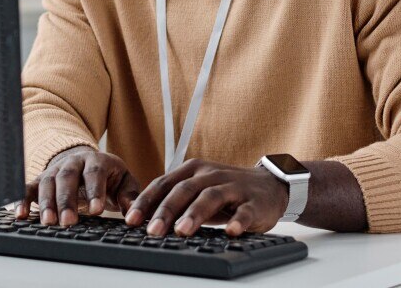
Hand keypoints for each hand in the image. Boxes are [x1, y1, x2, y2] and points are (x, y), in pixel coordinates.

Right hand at [16, 146, 140, 226]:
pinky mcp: (41, 178)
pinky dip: (23, 199)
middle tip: (68, 221)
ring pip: (47, 182)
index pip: (94, 173)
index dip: (95, 190)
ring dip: (46, 202)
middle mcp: (72, 162)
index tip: (96, 210)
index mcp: (96, 160)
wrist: (86, 161)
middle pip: (67, 177)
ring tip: (48, 222)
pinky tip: (20, 214)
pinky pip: (29, 187)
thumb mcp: (124, 182)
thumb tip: (134, 215)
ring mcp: (55, 169)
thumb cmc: (108, 176)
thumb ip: (130, 196)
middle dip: (66, 200)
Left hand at [125, 159, 288, 236]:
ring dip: (195, 214)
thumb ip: (175, 200)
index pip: (164, 183)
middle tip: (152, 230)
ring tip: (182, 230)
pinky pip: (245, 211)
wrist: (269, 184)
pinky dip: (238, 221)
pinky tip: (231, 232)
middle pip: (184, 190)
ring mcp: (232, 186)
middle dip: (166, 210)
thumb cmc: (226, 191)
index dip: (146, 201)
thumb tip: (144, 221)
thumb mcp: (198, 190)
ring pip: (210, 197)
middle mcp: (210, 175)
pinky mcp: (254, 201)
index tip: (131, 220)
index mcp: (192, 170)